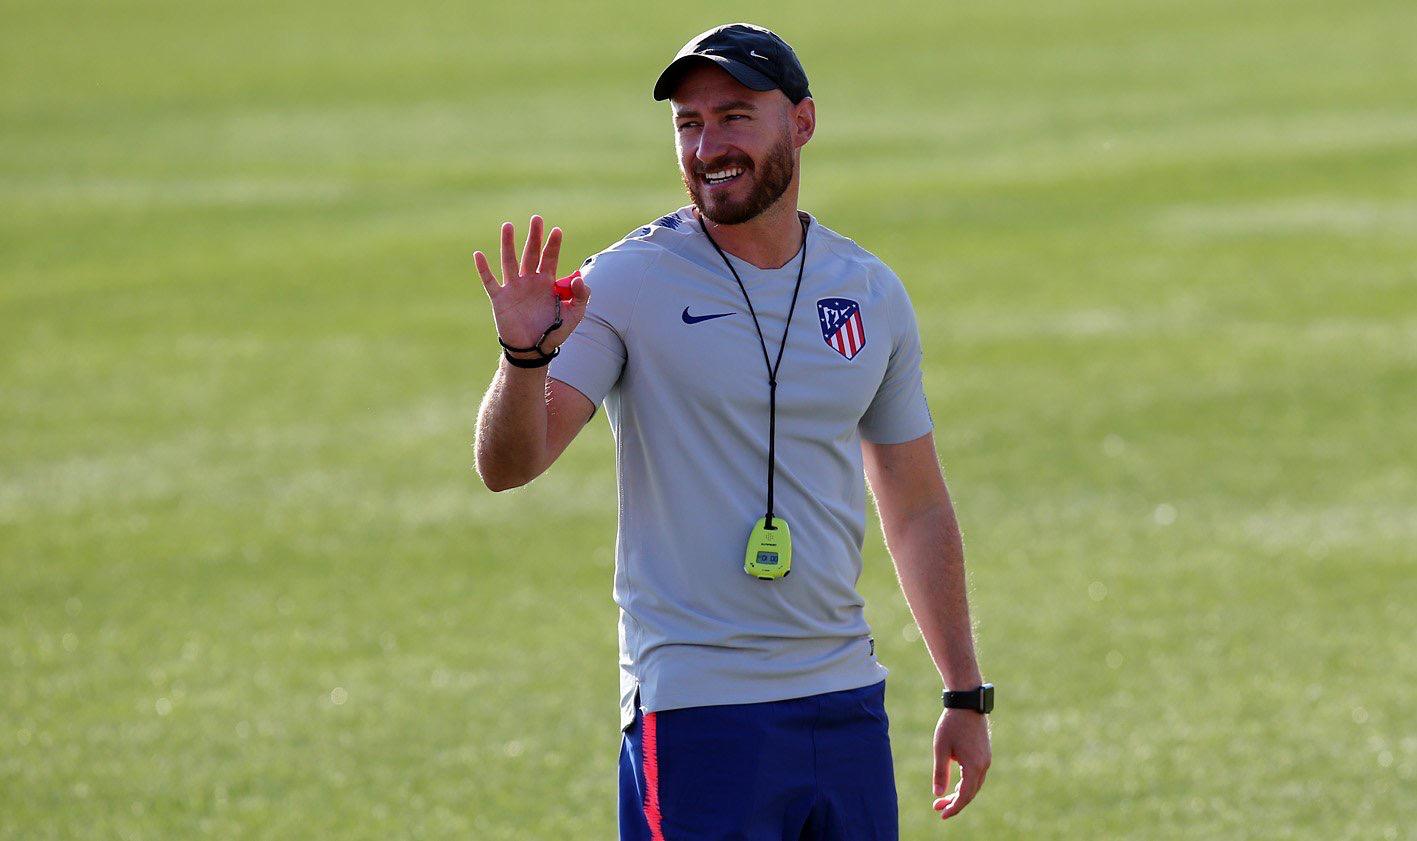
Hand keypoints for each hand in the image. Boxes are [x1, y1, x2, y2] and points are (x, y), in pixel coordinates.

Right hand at [474, 215, 588, 354]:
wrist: (533, 350)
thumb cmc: (554, 332)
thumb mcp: (575, 315)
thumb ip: (581, 296)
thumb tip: (577, 278)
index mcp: (547, 283)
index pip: (550, 258)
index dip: (553, 245)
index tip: (557, 231)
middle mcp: (529, 281)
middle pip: (531, 253)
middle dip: (534, 236)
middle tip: (537, 218)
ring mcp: (513, 288)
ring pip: (510, 261)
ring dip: (508, 244)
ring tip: (508, 226)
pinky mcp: (500, 299)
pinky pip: (490, 281)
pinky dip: (483, 268)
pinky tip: (478, 254)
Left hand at [932, 708, 990, 820]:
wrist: (967, 703)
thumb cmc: (951, 724)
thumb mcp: (941, 748)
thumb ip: (940, 772)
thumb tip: (938, 794)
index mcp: (974, 766)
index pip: (965, 795)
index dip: (954, 807)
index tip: (942, 815)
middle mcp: (984, 765)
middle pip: (970, 792)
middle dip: (955, 803)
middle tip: (937, 809)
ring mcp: (986, 760)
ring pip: (974, 785)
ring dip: (960, 794)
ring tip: (943, 800)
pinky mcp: (984, 754)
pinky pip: (976, 776)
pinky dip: (965, 784)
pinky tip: (954, 786)